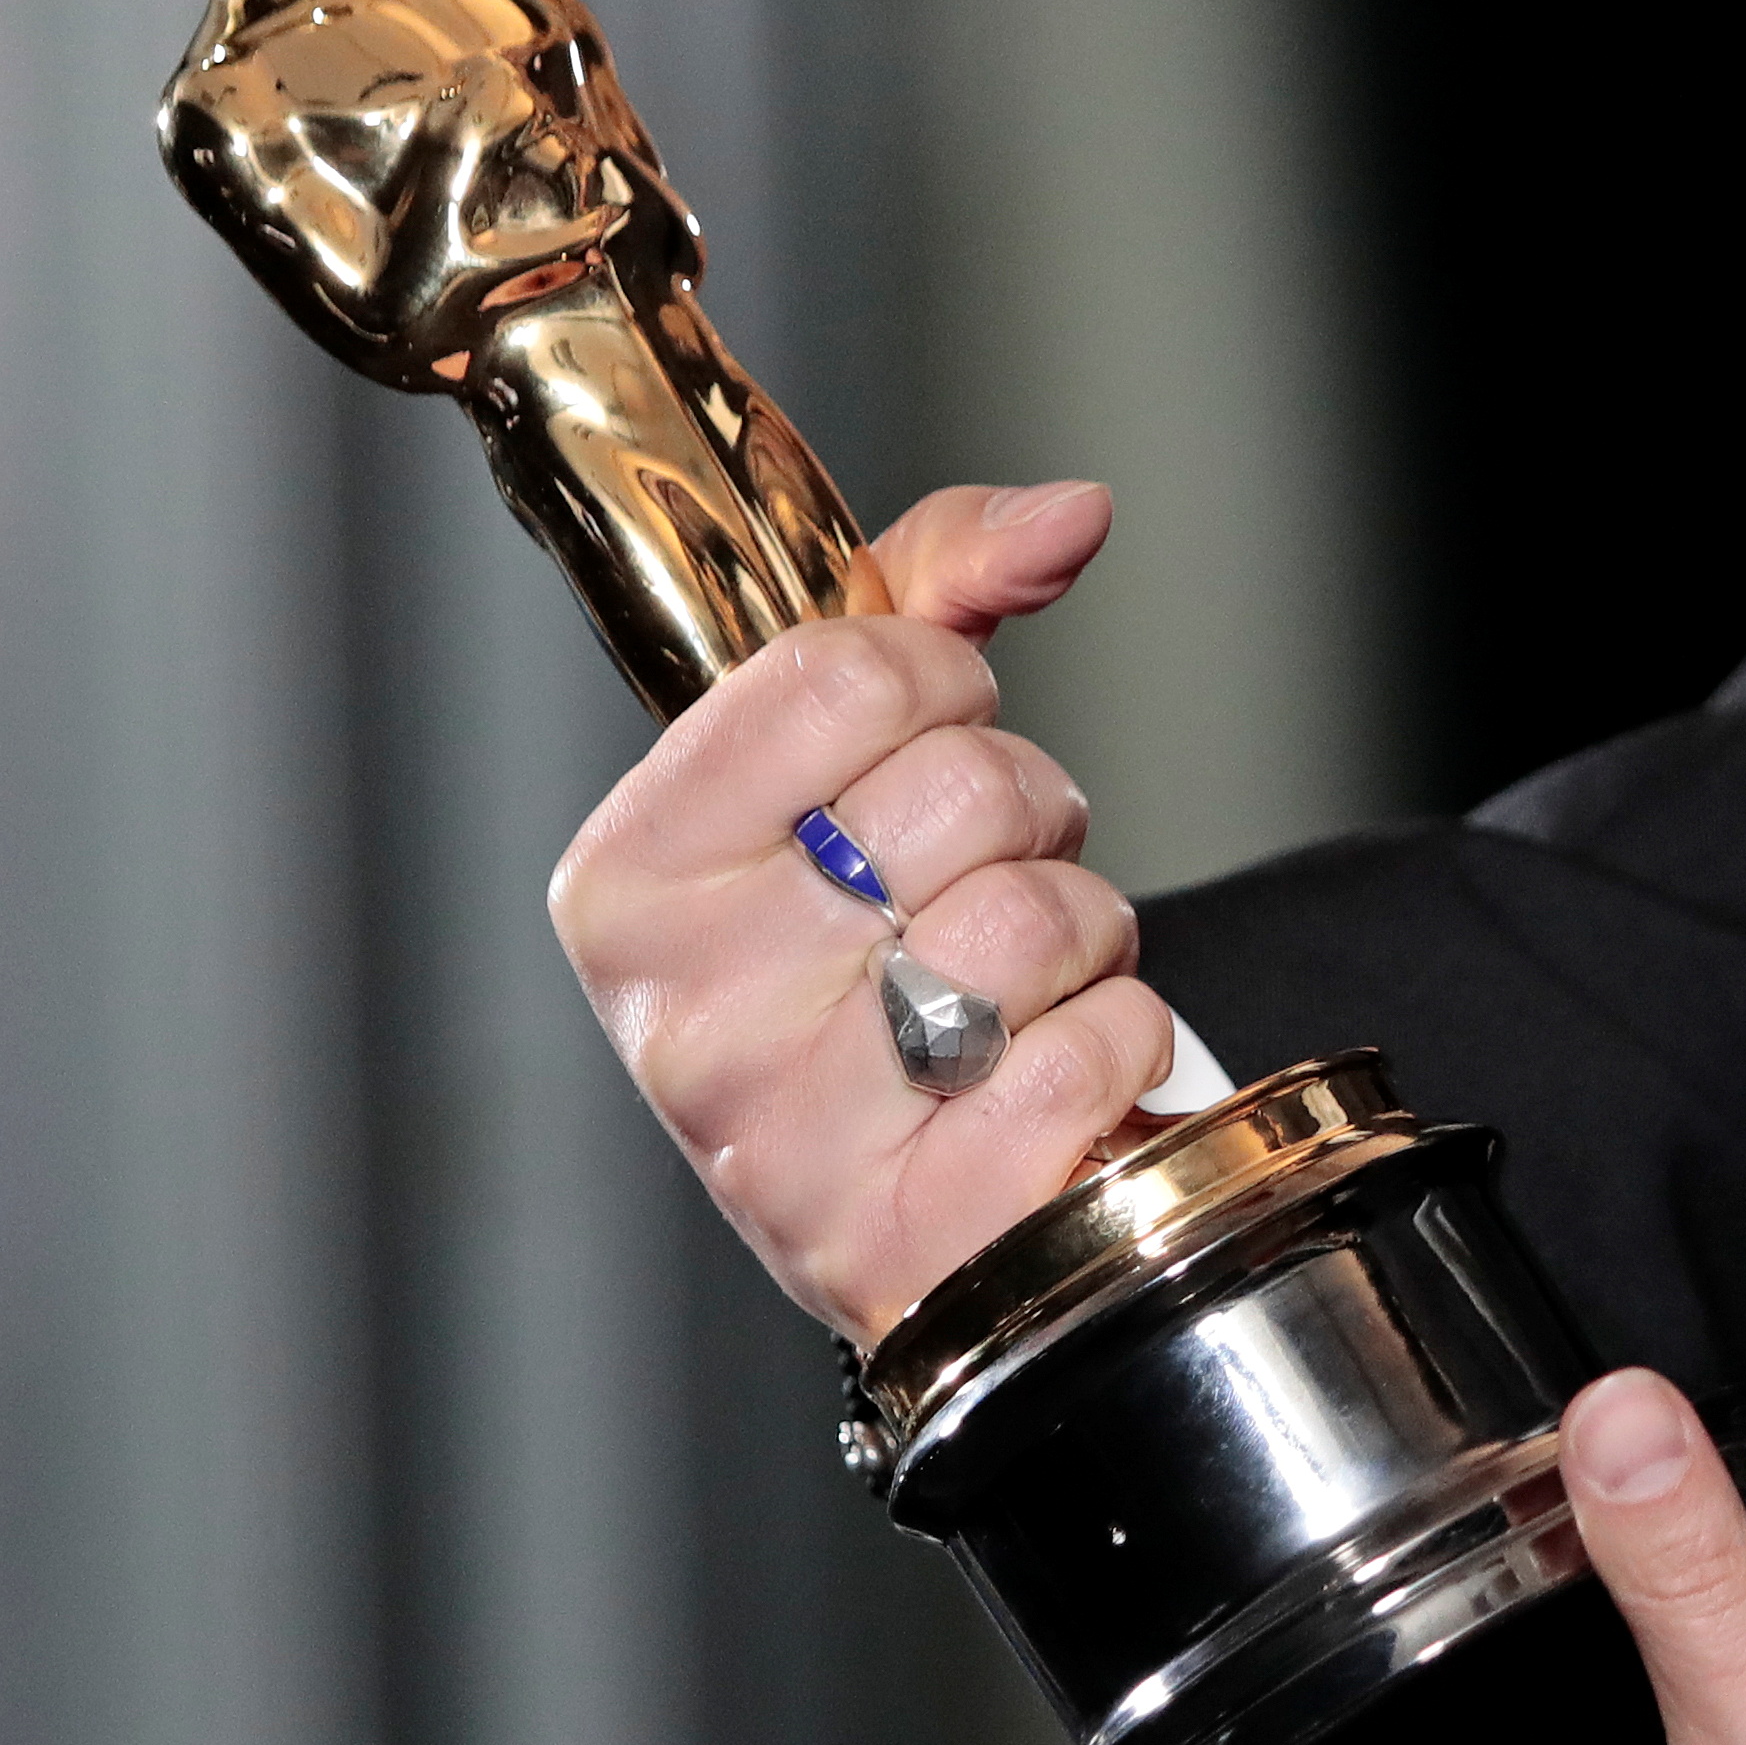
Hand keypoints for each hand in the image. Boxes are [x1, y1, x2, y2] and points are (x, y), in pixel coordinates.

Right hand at [552, 479, 1180, 1341]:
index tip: (935, 739)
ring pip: (1039, 915)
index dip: (945, 686)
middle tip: (987, 881)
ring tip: (1018, 986)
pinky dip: (1118, 1043)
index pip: (846, 673)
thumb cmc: (865, 986)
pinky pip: (1095, 1049)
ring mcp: (788, 1136)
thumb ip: (936, 606)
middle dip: (1030, 817)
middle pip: (963, 787)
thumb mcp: (849, 783)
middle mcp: (684, 1011)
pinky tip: (1047, 1077)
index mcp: (627, 880)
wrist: (899, 1225)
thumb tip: (1070, 512)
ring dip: (1082, 935)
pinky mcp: (912, 1232)